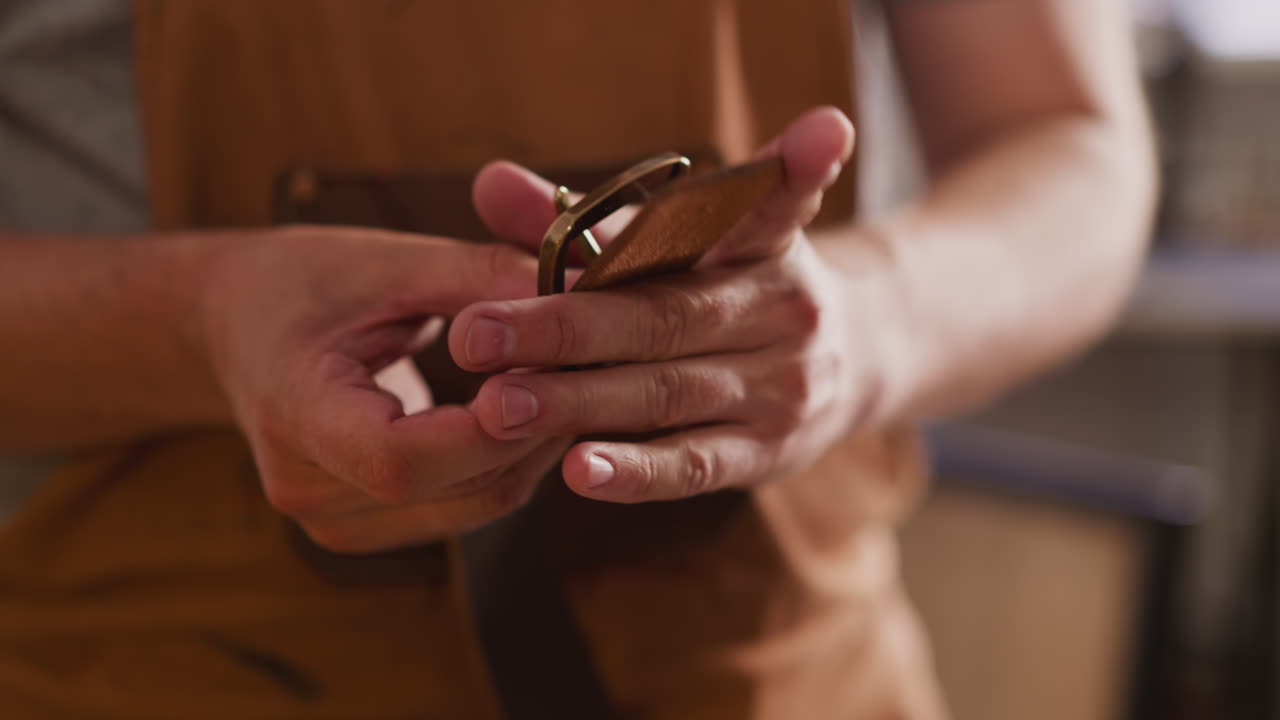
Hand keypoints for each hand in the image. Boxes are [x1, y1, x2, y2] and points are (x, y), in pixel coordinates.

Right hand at [198, 226, 565, 550]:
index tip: (550, 370)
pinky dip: (510, 457)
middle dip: (536, 425)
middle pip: (458, 485)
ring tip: (573, 377)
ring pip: (478, 501)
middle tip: (594, 360)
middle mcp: (309, 488)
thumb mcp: (385, 261)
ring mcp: (336, 521)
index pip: (401, 458)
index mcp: (293, 414)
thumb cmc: (302, 281)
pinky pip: (467, 502)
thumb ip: (479, 276)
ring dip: (536, 444)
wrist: (233, 325)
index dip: (488, 428)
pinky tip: (532, 406)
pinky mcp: (368, 526)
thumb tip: (581, 285)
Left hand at [452, 107, 872, 502]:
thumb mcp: (678, 245)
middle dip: (565, 327)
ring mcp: (781, 385)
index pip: (774, 202)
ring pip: (669, 392)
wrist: (850, 365)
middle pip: (665, 315)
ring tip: (498, 405)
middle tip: (473, 334)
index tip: (825, 131)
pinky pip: (696, 464)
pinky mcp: (770, 451)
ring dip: (579, 401)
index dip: (797, 165)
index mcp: (761, 243)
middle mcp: (781, 309)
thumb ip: (581, 222)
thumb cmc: (725, 292)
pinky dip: (638, 471)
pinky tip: (579, 472)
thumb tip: (489, 183)